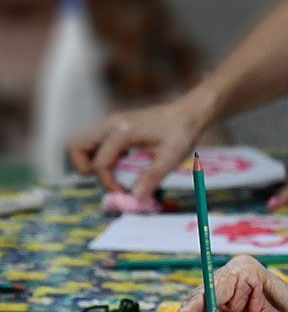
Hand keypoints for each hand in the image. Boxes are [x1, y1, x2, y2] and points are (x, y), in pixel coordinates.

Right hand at [69, 98, 206, 198]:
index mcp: (121, 132)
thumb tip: (135, 198)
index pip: (100, 163)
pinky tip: (122, 162)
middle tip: (107, 180)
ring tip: (113, 172)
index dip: (108, 183)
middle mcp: (109, 124)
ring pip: (81, 142)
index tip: (123, 192)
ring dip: (90, 160)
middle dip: (84, 168)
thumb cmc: (181, 133)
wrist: (188, 113)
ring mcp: (110, 123)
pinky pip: (95, 141)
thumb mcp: (170, 158)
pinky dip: (100, 154)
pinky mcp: (114, 125)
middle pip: (75, 147)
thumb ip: (152, 178)